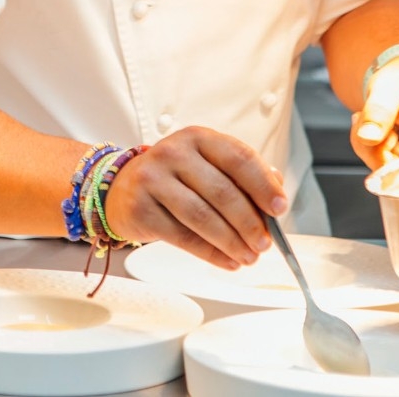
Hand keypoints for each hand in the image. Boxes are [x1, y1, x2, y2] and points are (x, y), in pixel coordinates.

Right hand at [103, 126, 286, 270]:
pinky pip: (183, 237)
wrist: (119, 189)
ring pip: (203, 217)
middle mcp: (173, 153)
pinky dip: (210, 253)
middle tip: (264, 244)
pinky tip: (227, 261)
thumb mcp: (205, 165)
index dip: (263, 185)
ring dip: (232, 242)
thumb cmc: (173, 179)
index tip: (279, 208)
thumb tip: (277, 189)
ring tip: (248, 256)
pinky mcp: (140, 208)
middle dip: (250, 223)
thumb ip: (240, 174)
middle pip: (223, 192)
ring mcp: (152, 179)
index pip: (238, 158)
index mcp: (196, 138)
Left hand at [352, 55, 398, 168]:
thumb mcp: (388, 88)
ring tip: (371, 118)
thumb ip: (379, 111)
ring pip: (382, 171)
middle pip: (397, 174)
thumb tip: (367, 136)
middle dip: (373, 147)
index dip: (393, 165)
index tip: (381, 139)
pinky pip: (376, 164)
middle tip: (369, 118)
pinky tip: (372, 127)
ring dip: (366, 145)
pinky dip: (366, 146)